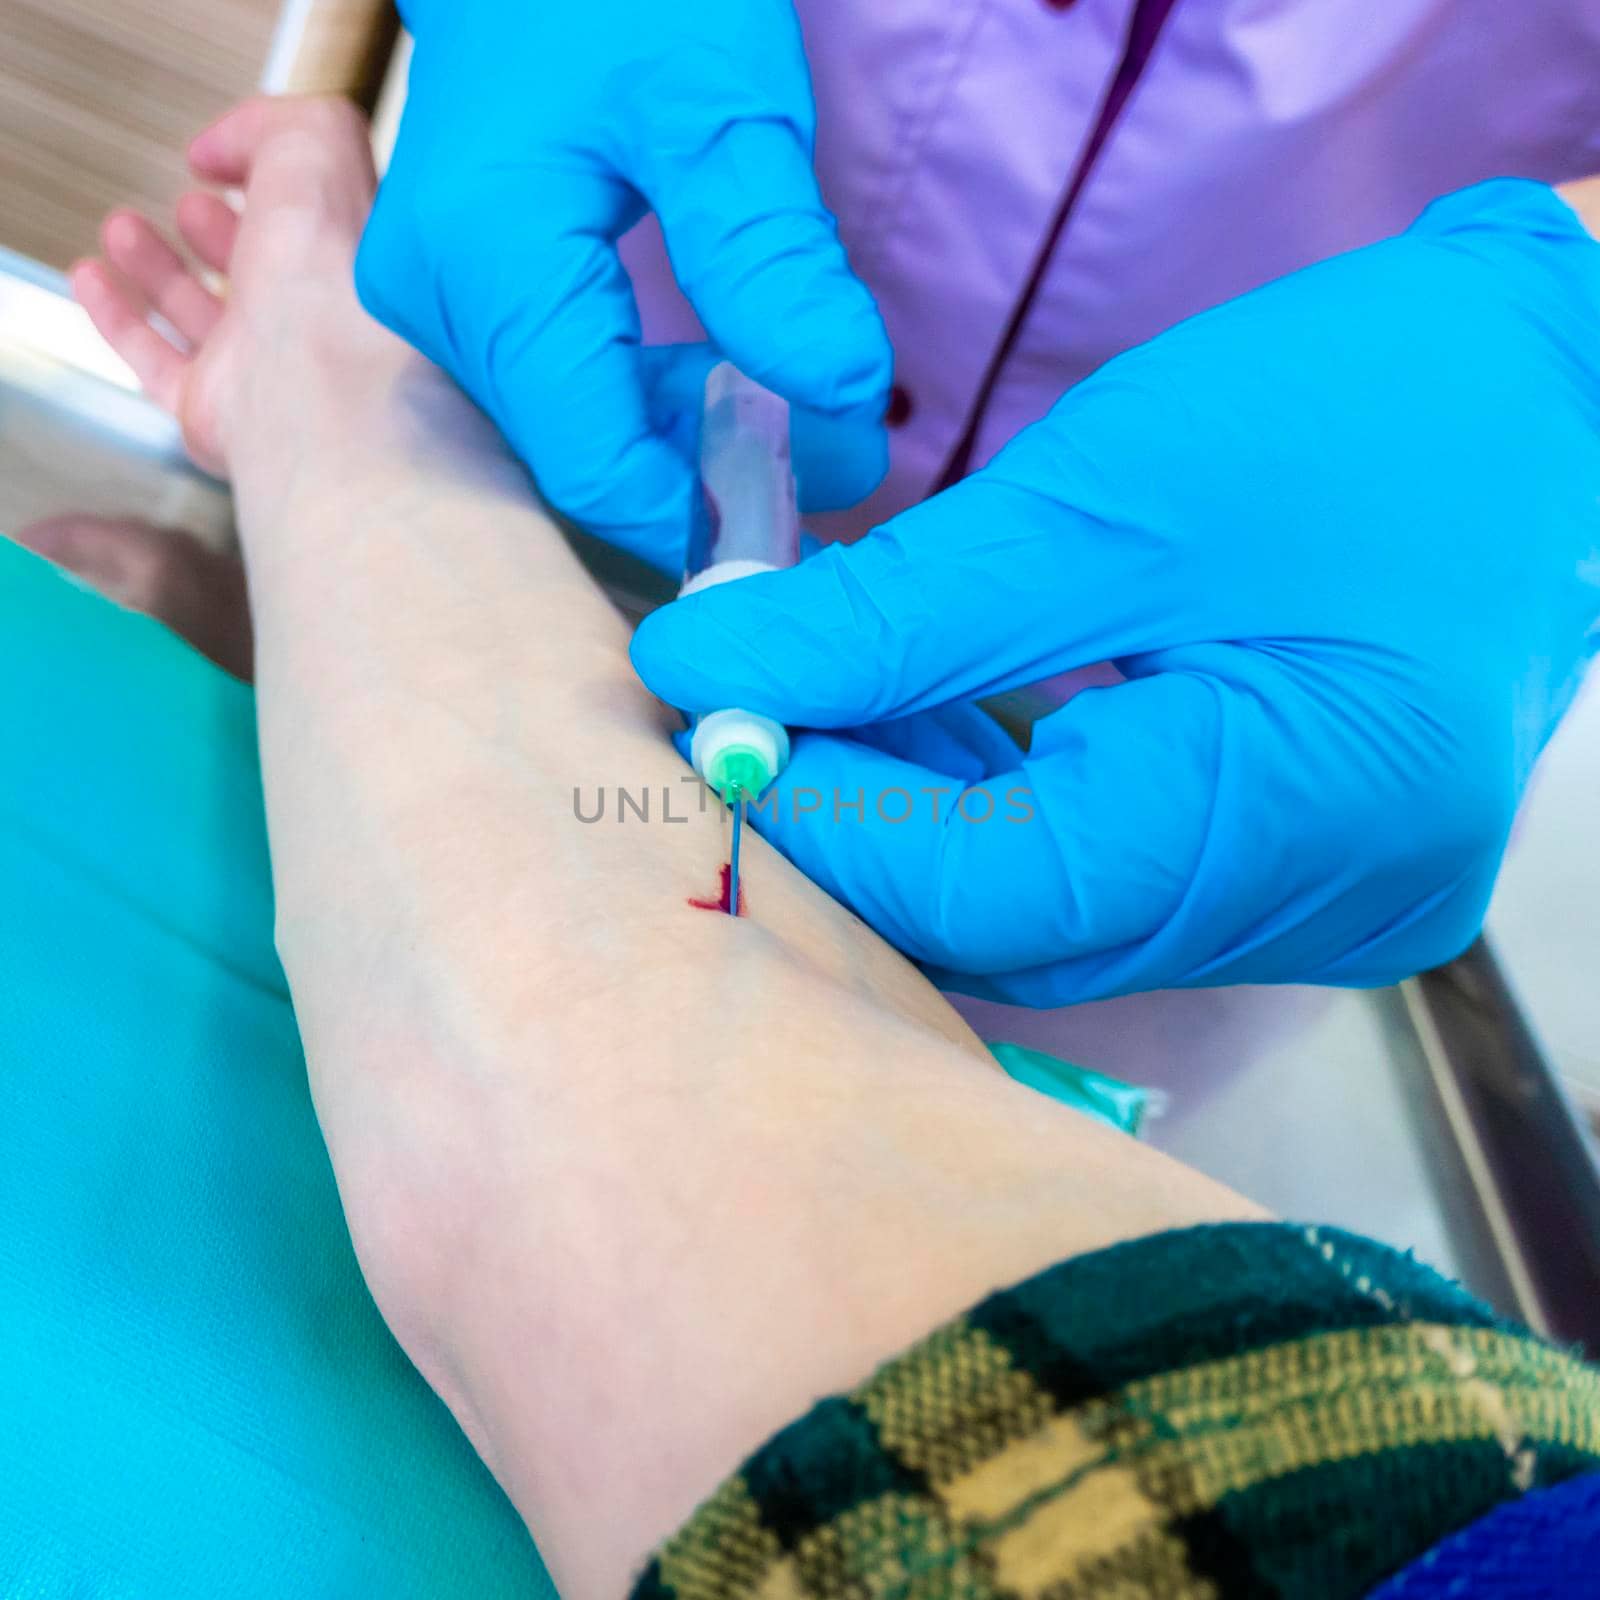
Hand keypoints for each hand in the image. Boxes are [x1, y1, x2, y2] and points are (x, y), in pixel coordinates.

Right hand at [70, 96, 380, 478]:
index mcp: (356, 265)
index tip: (239, 159)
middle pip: (266, 276)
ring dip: (161, 271)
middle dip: (224, 232)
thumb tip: (225, 147)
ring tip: (125, 229)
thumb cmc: (339, 279)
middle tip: (196, 204)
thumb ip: (275, 124)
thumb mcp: (318, 147)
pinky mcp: (218, 409)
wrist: (321, 383)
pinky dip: (120, 322)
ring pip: (207, 319)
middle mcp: (319, 323)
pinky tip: (94, 282)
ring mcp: (268, 370)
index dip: (282, 181)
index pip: (323, 223)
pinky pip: (158, 364)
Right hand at [355, 0, 891, 571]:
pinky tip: (730, 379)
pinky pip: (564, 387)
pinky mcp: (464, 298)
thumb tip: (845, 392)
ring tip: (807, 413)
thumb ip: (772, 254)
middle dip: (714, 473)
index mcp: (485, 263)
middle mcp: (437, 305)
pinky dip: (652, 398)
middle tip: (842, 454)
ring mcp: (441, 305)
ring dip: (691, 435)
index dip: (702, 514)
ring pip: (577, 428)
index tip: (809, 516)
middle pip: (585, 453)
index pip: (593, 461)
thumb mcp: (717, 100)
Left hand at [632, 180, 1599, 1003]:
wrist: (1547, 391)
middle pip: (1020, 920)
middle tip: (756, 707)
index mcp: (1298, 827)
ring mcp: (1320, 905)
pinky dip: (1010, 805)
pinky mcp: (1306, 869)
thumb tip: (706, 663)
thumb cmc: (1359, 414)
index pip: (995, 894)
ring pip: (1058, 907)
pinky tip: (935, 716)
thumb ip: (896, 610)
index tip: (713, 727)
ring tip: (833, 692)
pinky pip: (1117, 874)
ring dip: (930, 810)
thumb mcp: (1104, 498)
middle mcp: (1317, 914)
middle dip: (869, 817)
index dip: (833, 820)